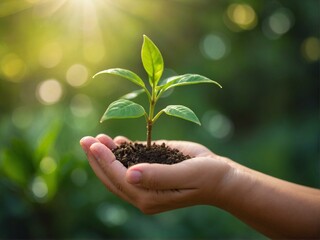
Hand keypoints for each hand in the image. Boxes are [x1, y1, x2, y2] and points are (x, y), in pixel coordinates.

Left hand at [80, 134, 231, 213]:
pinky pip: (132, 163)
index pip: (119, 178)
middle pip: (112, 176)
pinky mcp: (152, 171)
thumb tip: (130, 174)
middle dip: (98, 158)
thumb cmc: (207, 176)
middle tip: (86, 139)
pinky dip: (122, 152)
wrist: (220, 177)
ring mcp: (147, 183)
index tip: (94, 143)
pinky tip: (117, 140)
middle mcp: (144, 192)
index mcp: (149, 197)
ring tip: (97, 137)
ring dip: (106, 154)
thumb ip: (158, 176)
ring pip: (119, 170)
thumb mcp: (186, 174)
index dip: (105, 160)